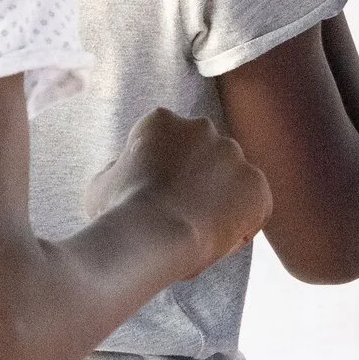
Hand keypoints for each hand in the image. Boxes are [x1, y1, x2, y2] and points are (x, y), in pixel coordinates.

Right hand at [86, 108, 272, 276]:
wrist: (152, 235)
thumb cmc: (119, 212)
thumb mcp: (101, 182)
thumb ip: (121, 169)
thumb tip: (126, 170)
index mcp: (162, 121)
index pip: (168, 143)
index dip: (163, 174)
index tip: (155, 198)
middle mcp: (202, 127)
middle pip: (203, 156)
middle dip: (196, 180)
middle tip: (180, 215)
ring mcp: (233, 154)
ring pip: (230, 179)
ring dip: (220, 200)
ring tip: (198, 232)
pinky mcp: (257, 184)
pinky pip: (254, 204)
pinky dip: (243, 221)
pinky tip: (219, 238)